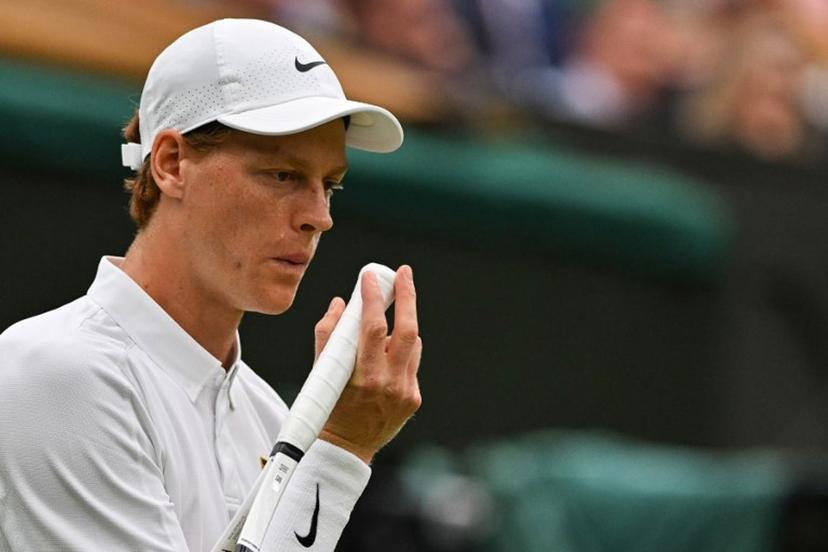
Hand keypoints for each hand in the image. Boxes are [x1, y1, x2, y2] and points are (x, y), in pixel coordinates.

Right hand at [314, 265, 421, 463]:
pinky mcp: (414, 399)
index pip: (374, 328)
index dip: (373, 298)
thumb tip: (340, 304)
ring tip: (389, 314)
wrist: (345, 449)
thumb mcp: (320, 372)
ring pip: (413, 345)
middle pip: (408, 330)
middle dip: (407, 297)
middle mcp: (390, 385)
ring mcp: (406, 392)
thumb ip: (327, 335)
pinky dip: (402, 350)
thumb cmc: (327, 407)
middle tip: (403, 273)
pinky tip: (390, 349)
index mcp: (364, 377)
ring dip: (402, 324)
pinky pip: (412, 363)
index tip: (369, 276)